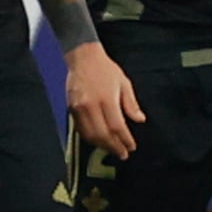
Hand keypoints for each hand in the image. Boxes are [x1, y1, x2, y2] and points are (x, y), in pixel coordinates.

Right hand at [63, 41, 141, 156]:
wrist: (82, 57)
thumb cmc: (105, 68)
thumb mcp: (123, 83)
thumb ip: (131, 103)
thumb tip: (140, 120)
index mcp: (106, 98)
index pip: (116, 126)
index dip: (124, 140)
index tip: (131, 147)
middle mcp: (91, 105)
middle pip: (102, 134)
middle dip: (114, 147)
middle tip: (123, 154)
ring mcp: (79, 108)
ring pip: (90, 135)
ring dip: (102, 145)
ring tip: (112, 149)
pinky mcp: (71, 109)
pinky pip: (81, 129)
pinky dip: (90, 138)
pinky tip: (99, 141)